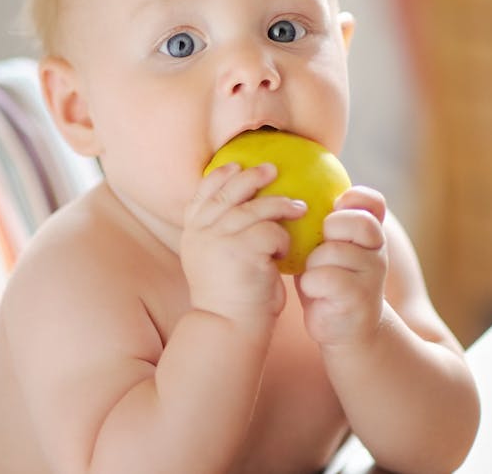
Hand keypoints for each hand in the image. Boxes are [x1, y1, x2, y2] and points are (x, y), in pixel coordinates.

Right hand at [181, 162, 306, 325]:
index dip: (219, 175)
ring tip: (299, 208)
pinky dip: (284, 240)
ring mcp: (220, 237)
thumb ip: (224, 234)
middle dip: (251, 176)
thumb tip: (245, 208)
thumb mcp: (218, 259)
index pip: (202, 192)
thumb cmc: (231, 298)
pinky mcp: (242, 248)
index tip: (234, 165)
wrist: (228, 326)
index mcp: (192, 232)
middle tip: (272, 170)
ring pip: (256, 208)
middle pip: (228, 191)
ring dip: (281, 205)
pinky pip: (272, 231)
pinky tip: (284, 254)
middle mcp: (202, 231)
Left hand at [296, 186, 387, 347]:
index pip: (372, 202)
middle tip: (321, 249)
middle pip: (355, 222)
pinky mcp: (360, 298)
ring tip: (316, 278)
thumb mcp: (326, 248)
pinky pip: (322, 277)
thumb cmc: (328, 281)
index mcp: (370, 233)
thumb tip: (283, 188)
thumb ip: (320, 224)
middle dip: (331, 230)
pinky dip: (311, 285)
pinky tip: (316, 294)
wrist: (346, 330)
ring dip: (313, 265)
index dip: (355, 199)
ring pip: (331, 251)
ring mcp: (372, 275)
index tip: (336, 206)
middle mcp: (378, 250)